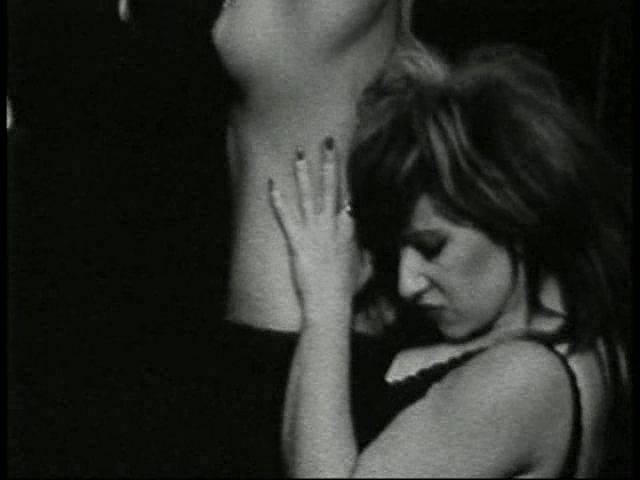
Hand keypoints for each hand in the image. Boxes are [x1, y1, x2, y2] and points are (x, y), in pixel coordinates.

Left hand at [269, 138, 358, 324]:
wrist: (330, 304)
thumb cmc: (346, 291)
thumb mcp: (363, 271)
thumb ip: (366, 257)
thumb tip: (370, 253)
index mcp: (349, 231)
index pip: (347, 198)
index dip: (344, 177)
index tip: (343, 158)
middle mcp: (333, 227)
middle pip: (331, 189)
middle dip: (328, 164)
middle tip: (326, 142)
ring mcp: (315, 233)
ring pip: (308, 197)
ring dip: (303, 174)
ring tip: (299, 153)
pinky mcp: (297, 242)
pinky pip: (286, 217)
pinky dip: (277, 200)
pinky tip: (271, 184)